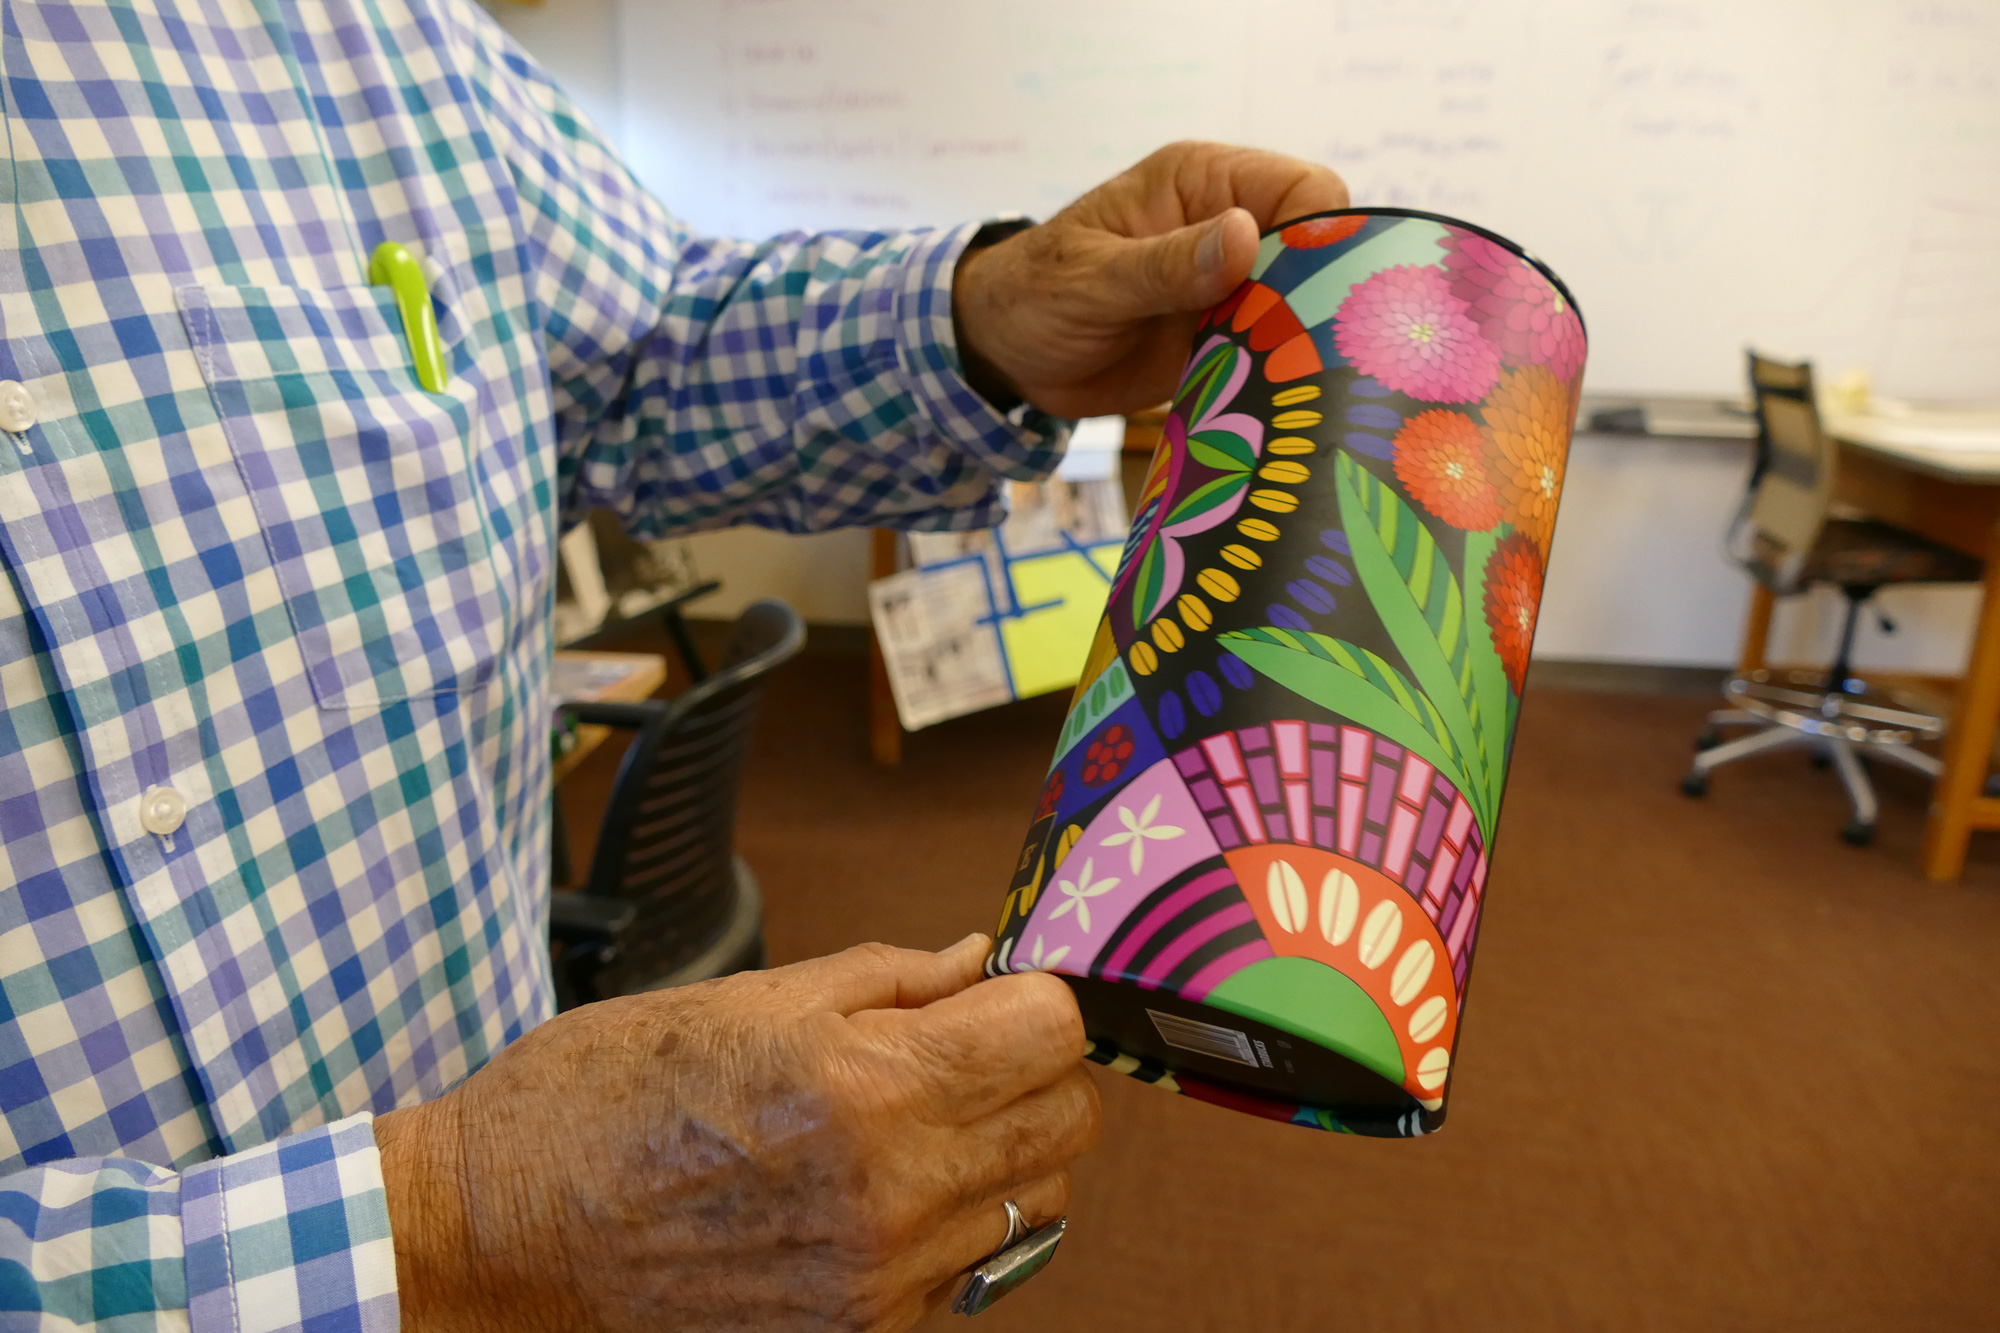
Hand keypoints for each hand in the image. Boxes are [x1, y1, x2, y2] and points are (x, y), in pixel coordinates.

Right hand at [375, 935, 1098, 1331]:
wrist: (498, 1236)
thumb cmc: (602, 1098)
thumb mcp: (746, 1000)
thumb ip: (886, 980)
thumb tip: (979, 962)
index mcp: (868, 1089)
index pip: (1051, 1034)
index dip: (1030, 997)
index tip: (995, 993)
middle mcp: (894, 1197)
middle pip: (1068, 1122)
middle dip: (1029, 1069)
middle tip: (959, 1048)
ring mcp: (880, 1283)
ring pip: (1034, 1203)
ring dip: (998, 1151)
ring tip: (913, 1122)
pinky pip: (970, 1272)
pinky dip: (951, 1224)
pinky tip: (876, 1191)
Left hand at [953, 141, 1348, 418]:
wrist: (1004, 356)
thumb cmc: (1033, 293)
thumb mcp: (1092, 279)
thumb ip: (1167, 264)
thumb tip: (1247, 237)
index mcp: (1204, 183)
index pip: (1303, 189)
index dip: (1322, 235)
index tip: (1309, 292)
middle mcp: (1229, 228)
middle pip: (1319, 253)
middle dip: (1320, 301)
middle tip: (1304, 354)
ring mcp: (1232, 288)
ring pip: (1304, 309)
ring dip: (1301, 348)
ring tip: (1292, 389)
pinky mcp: (1226, 339)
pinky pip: (1273, 355)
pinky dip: (1277, 380)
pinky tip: (1273, 408)